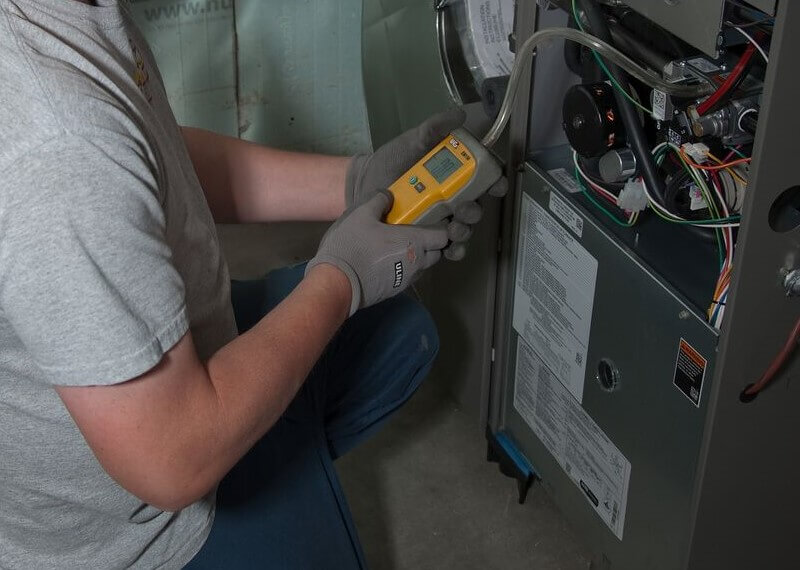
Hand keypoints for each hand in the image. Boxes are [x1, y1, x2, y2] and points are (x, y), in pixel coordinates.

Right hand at [307, 191, 447, 315]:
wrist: (338, 283)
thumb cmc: (352, 246)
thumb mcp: (361, 215)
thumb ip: (378, 201)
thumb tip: (388, 195)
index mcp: (414, 242)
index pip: (443, 237)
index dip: (442, 228)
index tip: (434, 221)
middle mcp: (417, 262)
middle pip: (437, 253)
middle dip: (431, 243)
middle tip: (415, 232)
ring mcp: (407, 279)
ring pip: (423, 266)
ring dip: (418, 256)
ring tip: (401, 246)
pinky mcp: (395, 290)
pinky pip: (408, 276)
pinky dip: (405, 268)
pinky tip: (389, 261)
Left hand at [346, 109, 507, 260]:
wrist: (363, 184)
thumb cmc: (391, 161)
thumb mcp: (412, 141)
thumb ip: (434, 128)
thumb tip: (460, 115)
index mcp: (455, 176)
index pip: (484, 179)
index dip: (497, 182)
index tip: (497, 186)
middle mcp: (453, 199)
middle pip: (476, 209)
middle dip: (475, 212)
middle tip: (463, 210)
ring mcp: (441, 220)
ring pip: (463, 230)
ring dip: (464, 232)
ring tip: (452, 230)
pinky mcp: (427, 237)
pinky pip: (446, 248)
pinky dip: (452, 251)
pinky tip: (448, 249)